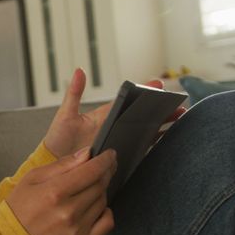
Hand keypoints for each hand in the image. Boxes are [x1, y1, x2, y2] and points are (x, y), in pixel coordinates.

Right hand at [6, 146, 116, 234]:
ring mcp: (77, 230)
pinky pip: (107, 223)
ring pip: (103, 201)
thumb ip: (62, 164)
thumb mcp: (33, 178)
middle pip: (100, 185)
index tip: (109, 154)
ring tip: (87, 190)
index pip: (92, 171)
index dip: (105, 159)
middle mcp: (68, 212)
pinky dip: (105, 212)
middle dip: (105, 172)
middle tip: (103, 167)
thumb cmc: (19, 207)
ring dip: (100, 191)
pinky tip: (94, 208)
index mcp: (55, 192)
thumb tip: (87, 154)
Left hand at [42, 69, 185, 157]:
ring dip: (162, 126)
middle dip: (160, 110)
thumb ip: (74, 94)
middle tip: (179, 104)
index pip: (128, 102)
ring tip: (180, 119)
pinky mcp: (118, 157)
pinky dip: (152, 145)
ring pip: (144, 132)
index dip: (143, 92)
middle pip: (142, 117)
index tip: (158, 84)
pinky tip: (166, 142)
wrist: (55, 164)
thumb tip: (79, 70)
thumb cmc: (59, 139)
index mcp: (104, 115)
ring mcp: (117, 142)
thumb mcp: (66, 115)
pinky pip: (139, 149)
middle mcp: (114, 127)